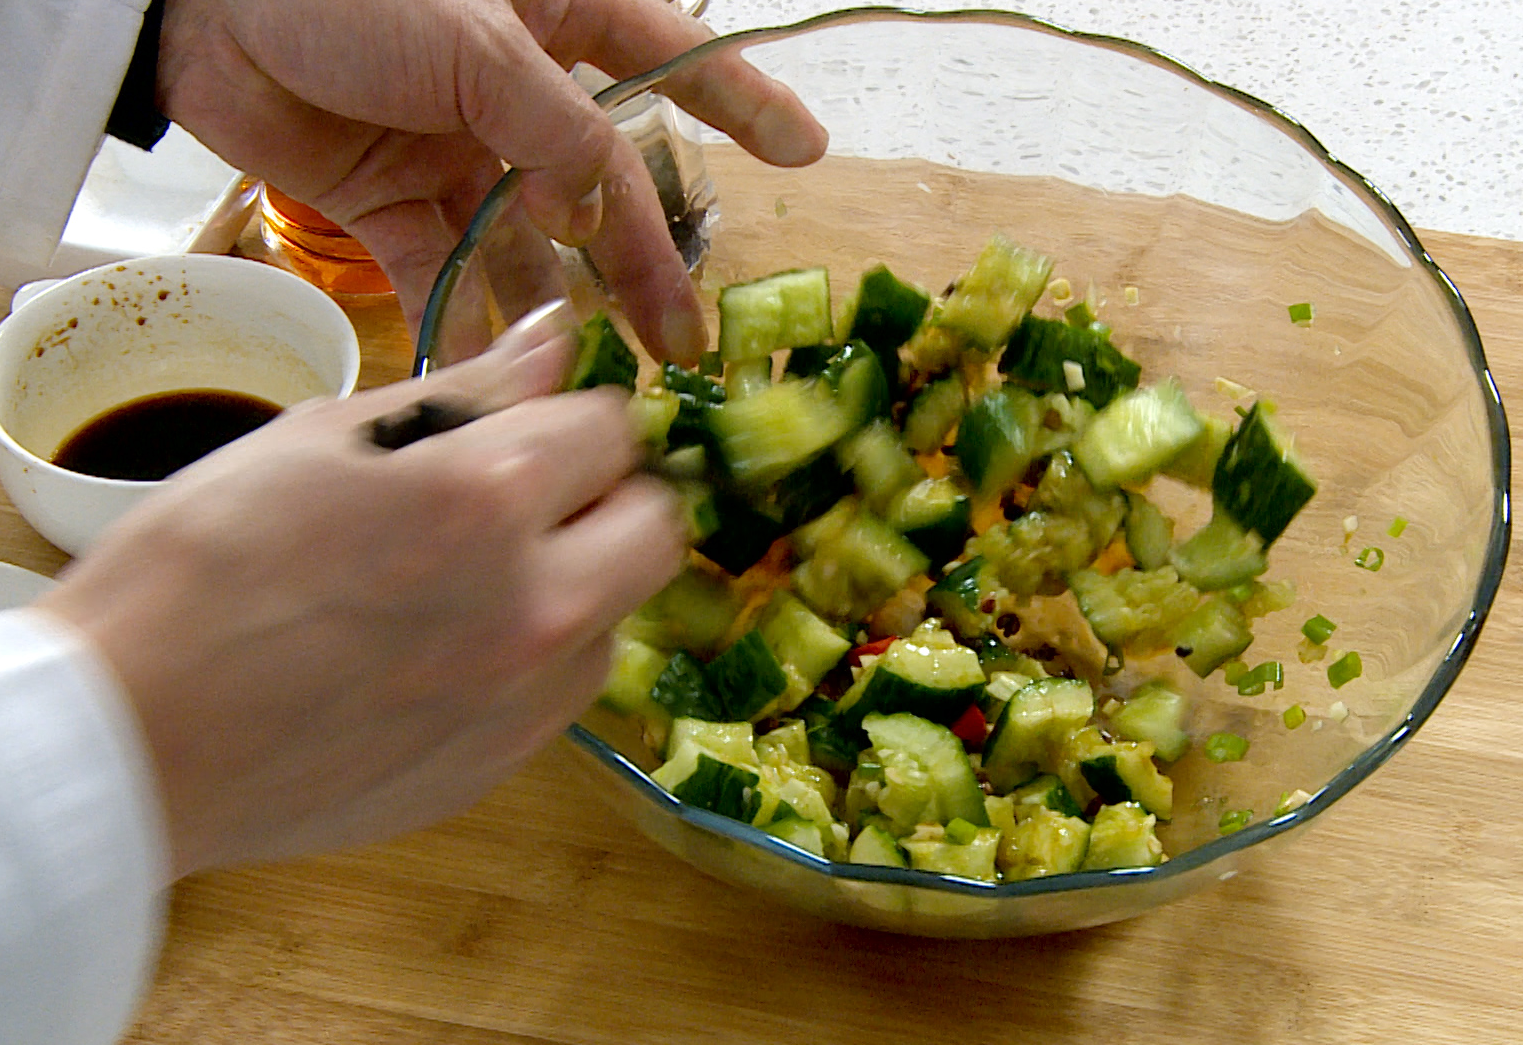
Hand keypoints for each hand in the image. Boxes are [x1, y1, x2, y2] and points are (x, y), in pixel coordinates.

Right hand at [34, 303, 685, 877]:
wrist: (130, 741)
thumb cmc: (199, 567)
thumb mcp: (322, 440)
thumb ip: (466, 390)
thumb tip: (556, 341)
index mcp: (487, 501)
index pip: (611, 426)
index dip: (575, 413)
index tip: (541, 422)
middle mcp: (537, 606)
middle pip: (659, 526)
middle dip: (613, 492)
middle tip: (537, 492)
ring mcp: (526, 702)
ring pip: (620, 612)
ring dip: (580, 577)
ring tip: (477, 578)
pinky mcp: (502, 767)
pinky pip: (566, 689)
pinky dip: (538, 653)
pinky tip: (452, 647)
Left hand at [155, 0, 827, 361]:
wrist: (194, 4)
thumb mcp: (480, 42)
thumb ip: (560, 132)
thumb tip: (603, 219)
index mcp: (554, 15)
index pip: (668, 60)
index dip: (740, 106)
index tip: (804, 152)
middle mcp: (514, 88)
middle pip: (601, 187)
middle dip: (642, 264)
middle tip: (684, 341)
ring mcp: (454, 149)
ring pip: (527, 242)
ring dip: (558, 310)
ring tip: (598, 382)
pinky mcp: (390, 198)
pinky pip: (445, 269)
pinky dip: (467, 320)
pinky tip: (501, 374)